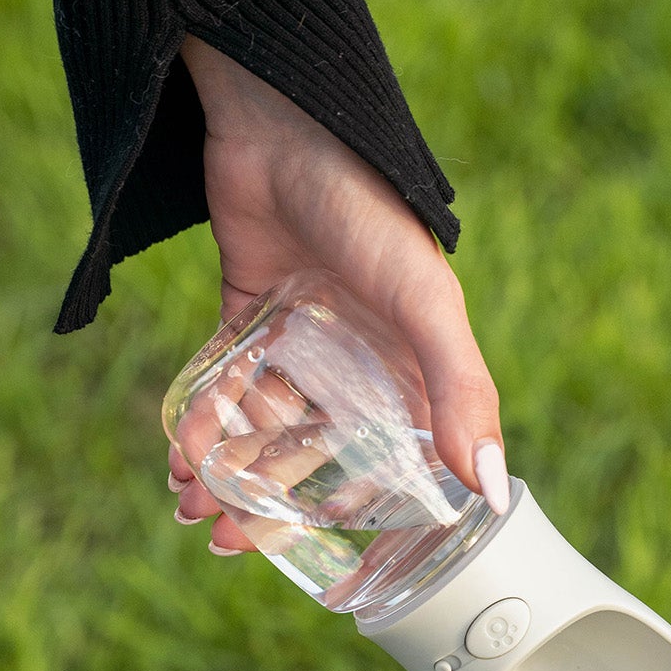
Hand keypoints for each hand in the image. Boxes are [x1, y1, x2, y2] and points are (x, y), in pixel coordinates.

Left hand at [167, 38, 506, 552]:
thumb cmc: (370, 212)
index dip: (347, 511)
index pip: (386, 464)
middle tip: (221, 536)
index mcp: (411, 373)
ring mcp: (302, 342)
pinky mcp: (250, 315)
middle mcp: (358, 365)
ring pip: (262, 428)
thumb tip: (491, 488)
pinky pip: (225, 386)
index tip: (308, 548)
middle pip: (313, 456)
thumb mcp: (425, 306)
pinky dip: (202, 422)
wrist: (283, 122)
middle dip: (266, 501)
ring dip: (225, 469)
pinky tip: (179, 454)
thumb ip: (462, 393)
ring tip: (188, 500)